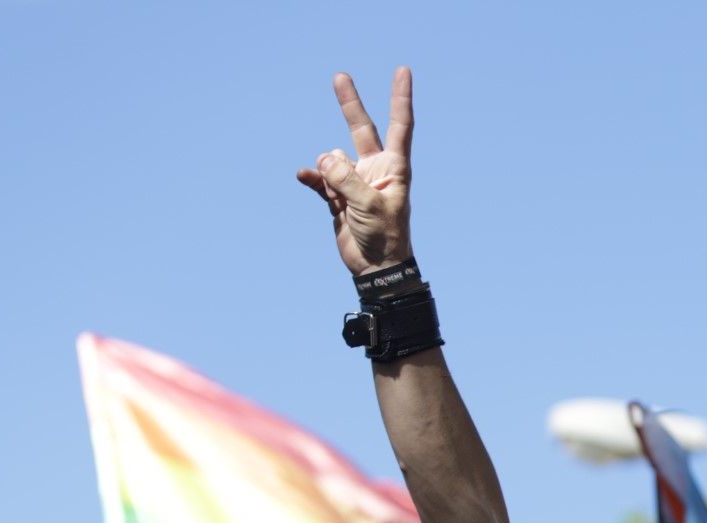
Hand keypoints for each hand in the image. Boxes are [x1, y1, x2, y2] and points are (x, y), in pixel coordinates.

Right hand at [296, 68, 414, 275]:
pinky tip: (304, 177)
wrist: (376, 268)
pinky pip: (319, 179)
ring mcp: (354, 181)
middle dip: (350, 103)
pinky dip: (312, 178)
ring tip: (339, 197)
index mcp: (393, 167)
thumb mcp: (369, 205)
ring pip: (332, 160)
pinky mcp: (337, 196)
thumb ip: (346, 179)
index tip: (402, 71)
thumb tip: (323, 159)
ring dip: (329, 173)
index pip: (400, 125)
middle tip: (339, 76)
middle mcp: (374, 169)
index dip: (400, 98)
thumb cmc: (385, 236)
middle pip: (360, 128)